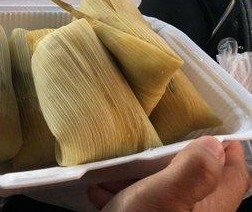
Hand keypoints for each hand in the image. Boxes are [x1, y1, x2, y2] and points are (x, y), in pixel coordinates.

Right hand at [88, 136, 250, 211]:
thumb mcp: (165, 197)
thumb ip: (193, 171)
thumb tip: (214, 145)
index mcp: (209, 209)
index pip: (235, 177)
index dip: (231, 153)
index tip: (218, 133)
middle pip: (195, 182)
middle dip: (174, 160)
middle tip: (156, 146)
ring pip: (162, 192)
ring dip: (140, 177)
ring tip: (116, 170)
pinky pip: (139, 206)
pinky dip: (122, 195)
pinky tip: (102, 192)